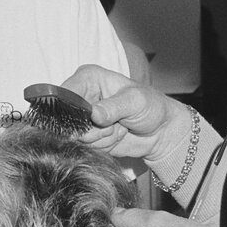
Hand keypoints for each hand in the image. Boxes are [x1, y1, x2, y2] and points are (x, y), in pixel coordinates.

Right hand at [61, 65, 188, 162]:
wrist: (160, 131)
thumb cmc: (151, 106)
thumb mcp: (135, 101)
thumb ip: (113, 107)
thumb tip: (94, 114)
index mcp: (88, 78)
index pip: (65, 93)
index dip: (74, 110)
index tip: (96, 119)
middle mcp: (82, 97)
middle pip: (68, 120)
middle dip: (94, 128)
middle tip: (116, 123)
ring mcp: (84, 119)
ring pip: (78, 137)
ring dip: (102, 138)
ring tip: (119, 127)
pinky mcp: (88, 137)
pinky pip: (86, 148)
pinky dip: (104, 146)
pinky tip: (117, 136)